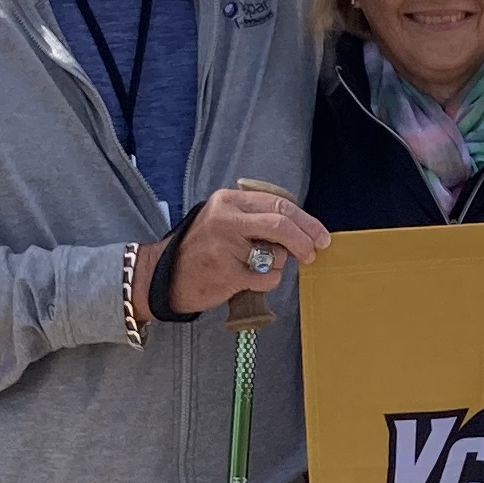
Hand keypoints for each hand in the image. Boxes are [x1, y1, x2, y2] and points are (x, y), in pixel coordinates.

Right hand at [149, 185, 330, 321]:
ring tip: (254, 267)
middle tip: (313, 254)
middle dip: (305, 240)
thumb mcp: (223, 219)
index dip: (306, 221)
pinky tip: (248, 280)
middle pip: (282, 224)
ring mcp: (226, 246)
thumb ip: (256, 218)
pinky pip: (267, 278)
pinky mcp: (227, 273)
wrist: (163, 276)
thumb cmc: (201, 249)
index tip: (320, 235)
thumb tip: (302, 229)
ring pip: (277, 255)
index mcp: (229, 200)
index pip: (278, 204)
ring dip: (277, 265)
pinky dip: (266, 282)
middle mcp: (227, 219)